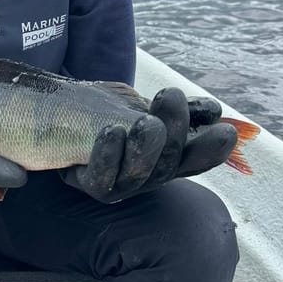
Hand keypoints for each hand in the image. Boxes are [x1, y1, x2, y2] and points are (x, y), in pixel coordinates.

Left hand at [61, 88, 237, 203]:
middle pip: (170, 162)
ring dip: (146, 146)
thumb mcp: (143, 104)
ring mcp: (121, 184)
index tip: (225, 130)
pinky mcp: (91, 186)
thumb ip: (176, 109)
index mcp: (169, 157)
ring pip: (140, 173)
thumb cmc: (105, 109)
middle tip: (169, 96)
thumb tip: (212, 112)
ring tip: (144, 120)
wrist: (58, 114)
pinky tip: (110, 131)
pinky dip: (108, 155)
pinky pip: (102, 178)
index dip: (214, 150)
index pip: (199, 159)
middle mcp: (149, 175)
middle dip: (176, 128)